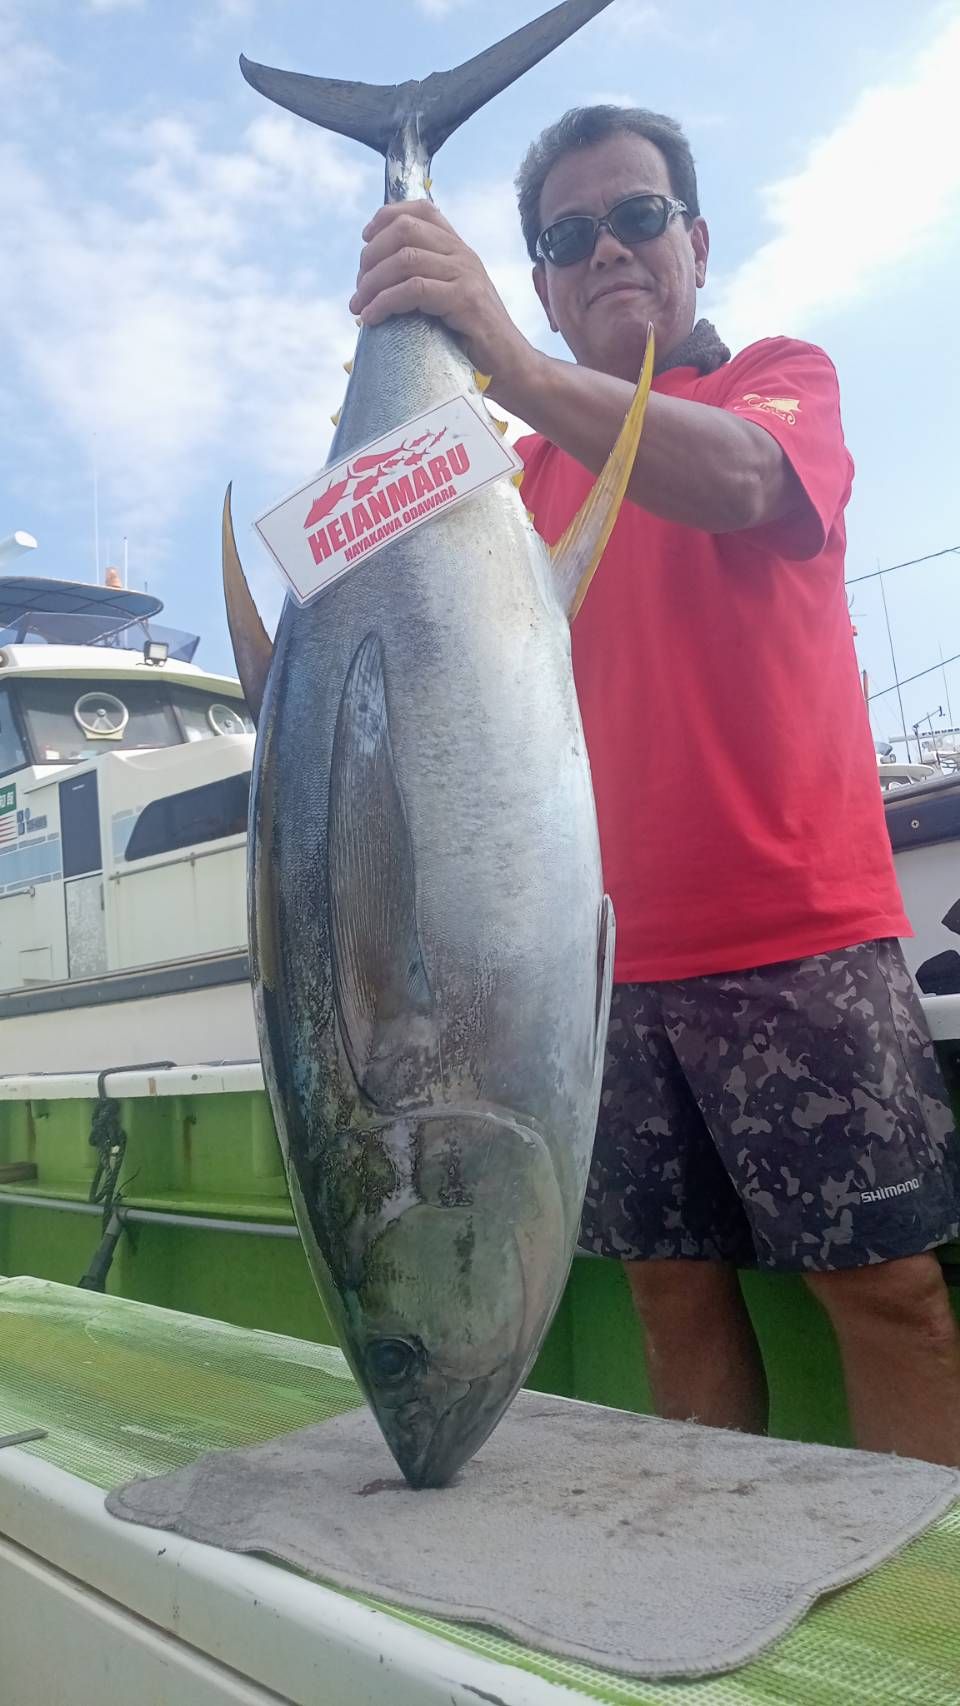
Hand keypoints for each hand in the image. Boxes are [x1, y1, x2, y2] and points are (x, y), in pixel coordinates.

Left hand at [349, 201, 535, 401]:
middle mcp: (463, 254)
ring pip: (405, 259)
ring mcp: (466, 274)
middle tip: (359, 287)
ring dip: (372, 283)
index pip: (422, 209)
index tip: (365, 239)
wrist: (511, 365)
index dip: (387, 216)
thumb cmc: (473, 340)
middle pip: (405, 230)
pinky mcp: (465, 300)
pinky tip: (372, 317)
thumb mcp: (449, 300)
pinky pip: (414, 290)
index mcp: (459, 249)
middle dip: (371, 255)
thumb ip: (425, 282)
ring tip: (359, 307)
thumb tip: (376, 280)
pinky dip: (385, 302)